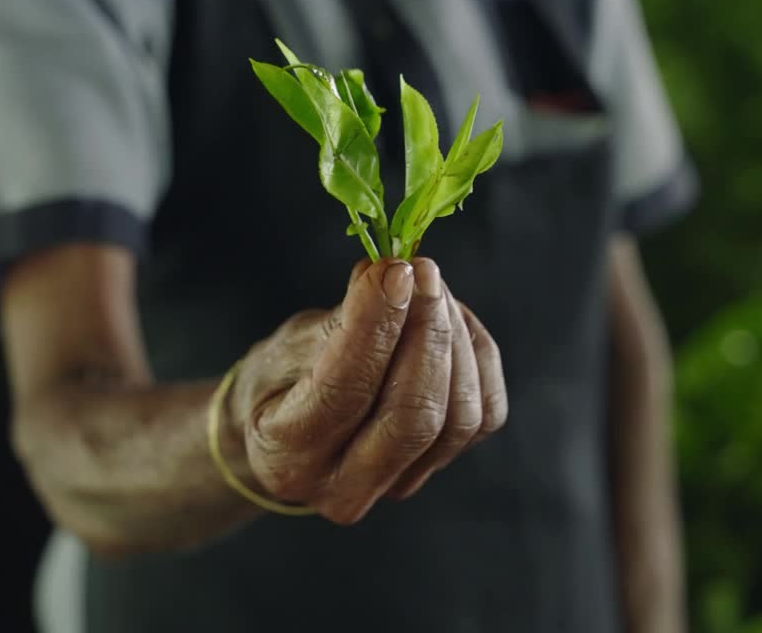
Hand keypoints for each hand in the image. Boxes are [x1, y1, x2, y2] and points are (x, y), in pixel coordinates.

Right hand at [230, 258, 507, 523]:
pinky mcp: (439, 467)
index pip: (344, 392)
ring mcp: (398, 485)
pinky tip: (451, 320)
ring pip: (458, 419)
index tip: (394, 271)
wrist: (290, 432)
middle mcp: (345, 489)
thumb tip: (389, 278)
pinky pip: (484, 415)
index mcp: (287, 458)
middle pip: (412, 418)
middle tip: (423, 272)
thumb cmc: (278, 384)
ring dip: (454, 341)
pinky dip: (476, 358)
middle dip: (427, 334)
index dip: (376, 327)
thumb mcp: (282, 348)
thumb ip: (338, 323)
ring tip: (431, 288)